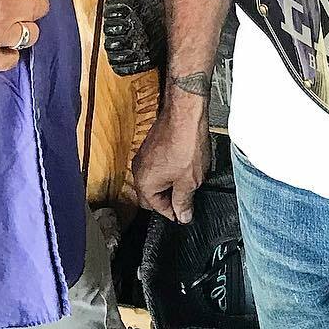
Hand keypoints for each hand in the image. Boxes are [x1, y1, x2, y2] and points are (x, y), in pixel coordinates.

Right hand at [132, 97, 209, 223]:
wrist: (186, 113)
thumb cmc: (186, 143)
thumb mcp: (189, 181)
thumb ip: (184, 202)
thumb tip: (182, 216)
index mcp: (145, 184)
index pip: (158, 208)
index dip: (174, 213)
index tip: (186, 214)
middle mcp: (139, 171)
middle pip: (153, 196)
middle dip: (169, 199)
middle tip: (188, 199)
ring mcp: (144, 157)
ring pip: (155, 180)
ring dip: (170, 184)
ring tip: (189, 180)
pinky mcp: (151, 146)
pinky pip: (158, 166)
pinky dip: (169, 170)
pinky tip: (185, 165)